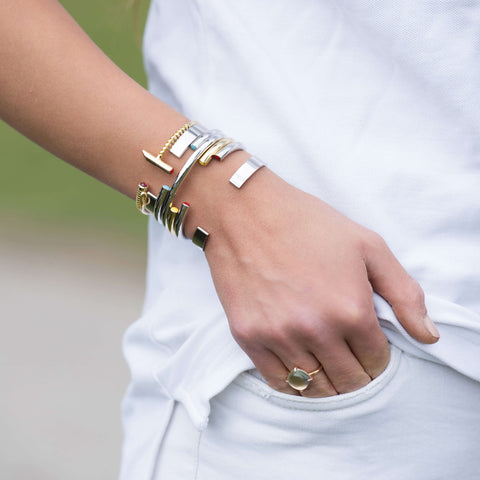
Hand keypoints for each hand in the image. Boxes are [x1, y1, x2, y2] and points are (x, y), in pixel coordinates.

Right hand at [201, 165, 438, 397]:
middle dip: (357, 374)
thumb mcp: (368, 246)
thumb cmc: (308, 224)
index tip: (369, 346)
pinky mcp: (248, 335)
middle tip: (350, 357)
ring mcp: (278, 335)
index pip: (376, 362)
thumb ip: (404, 294)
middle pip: (348, 381)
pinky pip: (277, 381)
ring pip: (314, 387)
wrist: (247, 211)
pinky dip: (294, 381)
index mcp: (351, 310)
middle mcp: (315, 330)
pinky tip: (300, 365)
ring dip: (327, 381)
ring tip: (327, 363)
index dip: (378, 358)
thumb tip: (427, 336)